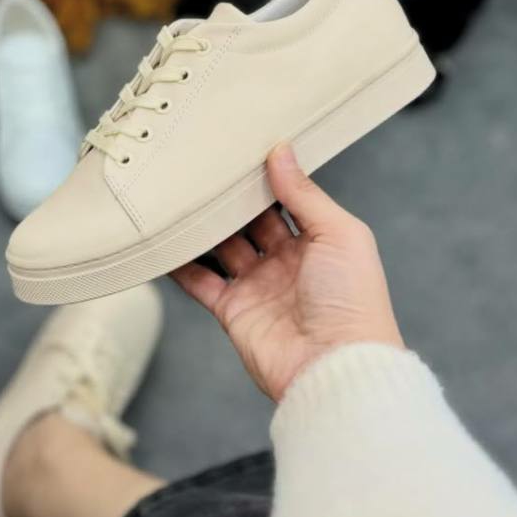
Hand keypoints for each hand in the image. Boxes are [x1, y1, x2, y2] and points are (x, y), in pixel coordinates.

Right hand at [171, 144, 403, 402]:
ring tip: (180, 194)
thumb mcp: (339, 234)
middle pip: (251, 222)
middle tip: (205, 165)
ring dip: (204, 226)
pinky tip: (163, 242)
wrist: (336, 368)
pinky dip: (179, 264)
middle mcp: (287, 264)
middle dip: (232, 198)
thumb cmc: (353, 301)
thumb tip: (281, 151)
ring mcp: (258, 287)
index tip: (243, 148)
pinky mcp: (233, 311)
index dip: (267, 178)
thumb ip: (305, 194)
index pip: (287, 201)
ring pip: (223, 247)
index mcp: (320, 243)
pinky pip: (200, 282)